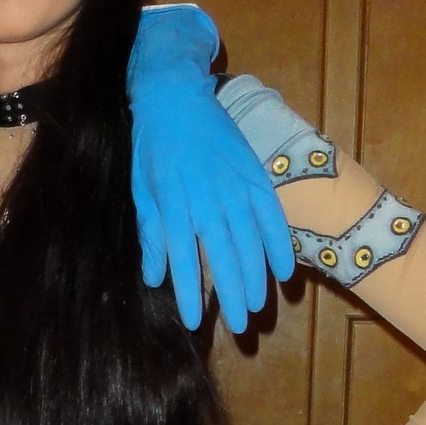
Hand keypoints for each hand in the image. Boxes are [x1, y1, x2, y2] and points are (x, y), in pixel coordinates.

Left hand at [126, 4, 296, 333]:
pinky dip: (279, 244)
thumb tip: (156, 278)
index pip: (185, 262)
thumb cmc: (152, 147)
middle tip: (242, 327)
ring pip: (252, 243)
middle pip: (225, 259)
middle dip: (233, 296)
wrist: (175, 97)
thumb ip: (151, 235)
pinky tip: (283, 271)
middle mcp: (208, 202)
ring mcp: (235, 188)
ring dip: (257, 278)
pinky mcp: (255, 175)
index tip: (195, 322)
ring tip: (259, 307)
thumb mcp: (142, 191)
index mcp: (175, 208)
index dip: (191, 295)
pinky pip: (272, 217)